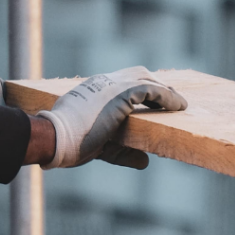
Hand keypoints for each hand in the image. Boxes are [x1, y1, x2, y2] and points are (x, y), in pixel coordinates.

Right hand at [38, 66, 186, 168]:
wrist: (55, 137)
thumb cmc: (70, 144)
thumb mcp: (101, 147)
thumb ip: (123, 152)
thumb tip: (144, 161)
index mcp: (92, 89)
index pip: (121, 81)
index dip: (139, 88)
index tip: (153, 98)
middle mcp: (103, 82)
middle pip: (137, 73)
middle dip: (155, 84)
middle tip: (170, 99)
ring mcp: (112, 86)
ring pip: (146, 78)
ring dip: (164, 90)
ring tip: (179, 104)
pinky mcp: (122, 94)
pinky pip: (152, 91)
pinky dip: (167, 97)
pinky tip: (178, 106)